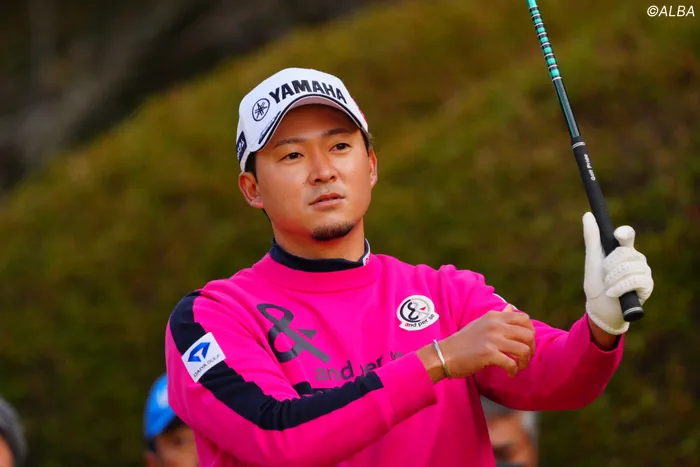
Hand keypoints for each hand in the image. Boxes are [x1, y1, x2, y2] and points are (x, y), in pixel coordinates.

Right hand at [418, 305, 535, 381]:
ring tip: (518, 367)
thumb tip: (511, 307)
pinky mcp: (488, 354)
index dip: (530, 332)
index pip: (524, 318)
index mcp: (494, 316)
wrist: (444, 354)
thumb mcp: (481, 323)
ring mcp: (492, 339)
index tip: (526, 343)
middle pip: (528, 334)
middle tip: (524, 358)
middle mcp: (495, 325)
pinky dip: (513, 371)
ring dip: (524, 362)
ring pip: (524, 350)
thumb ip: (498, 317)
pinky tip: (508, 374)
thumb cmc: (462, 341)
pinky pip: (511, 363)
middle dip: (531, 349)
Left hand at [582, 212, 653, 334]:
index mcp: (622, 250)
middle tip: (605, 277)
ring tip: (608, 287)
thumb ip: (592, 238)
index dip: (624, 233)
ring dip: (612, 279)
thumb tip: (588, 215)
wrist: (601, 310)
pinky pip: (634, 280)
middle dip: (608, 266)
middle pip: (624, 253)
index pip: (627, 235)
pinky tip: (613, 293)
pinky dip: (619, 288)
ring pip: (628, 267)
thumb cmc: (596, 285)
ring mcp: (643, 271)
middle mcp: (636, 258)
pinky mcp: (648, 285)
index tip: (618, 234)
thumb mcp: (592, 261)